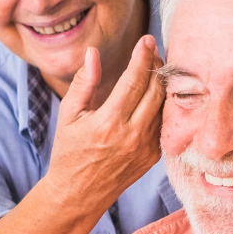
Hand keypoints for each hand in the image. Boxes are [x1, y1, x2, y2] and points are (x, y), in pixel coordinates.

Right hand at [45, 36, 163, 209]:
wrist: (78, 194)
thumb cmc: (69, 152)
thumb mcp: (68, 115)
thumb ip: (84, 83)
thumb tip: (93, 53)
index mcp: (108, 123)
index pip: (133, 81)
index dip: (142, 57)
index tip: (146, 39)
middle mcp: (131, 136)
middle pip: (155, 91)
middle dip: (156, 66)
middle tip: (153, 50)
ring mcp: (145, 148)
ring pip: (163, 107)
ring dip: (163, 84)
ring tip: (157, 67)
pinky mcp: (153, 156)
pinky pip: (163, 123)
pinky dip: (162, 105)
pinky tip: (157, 93)